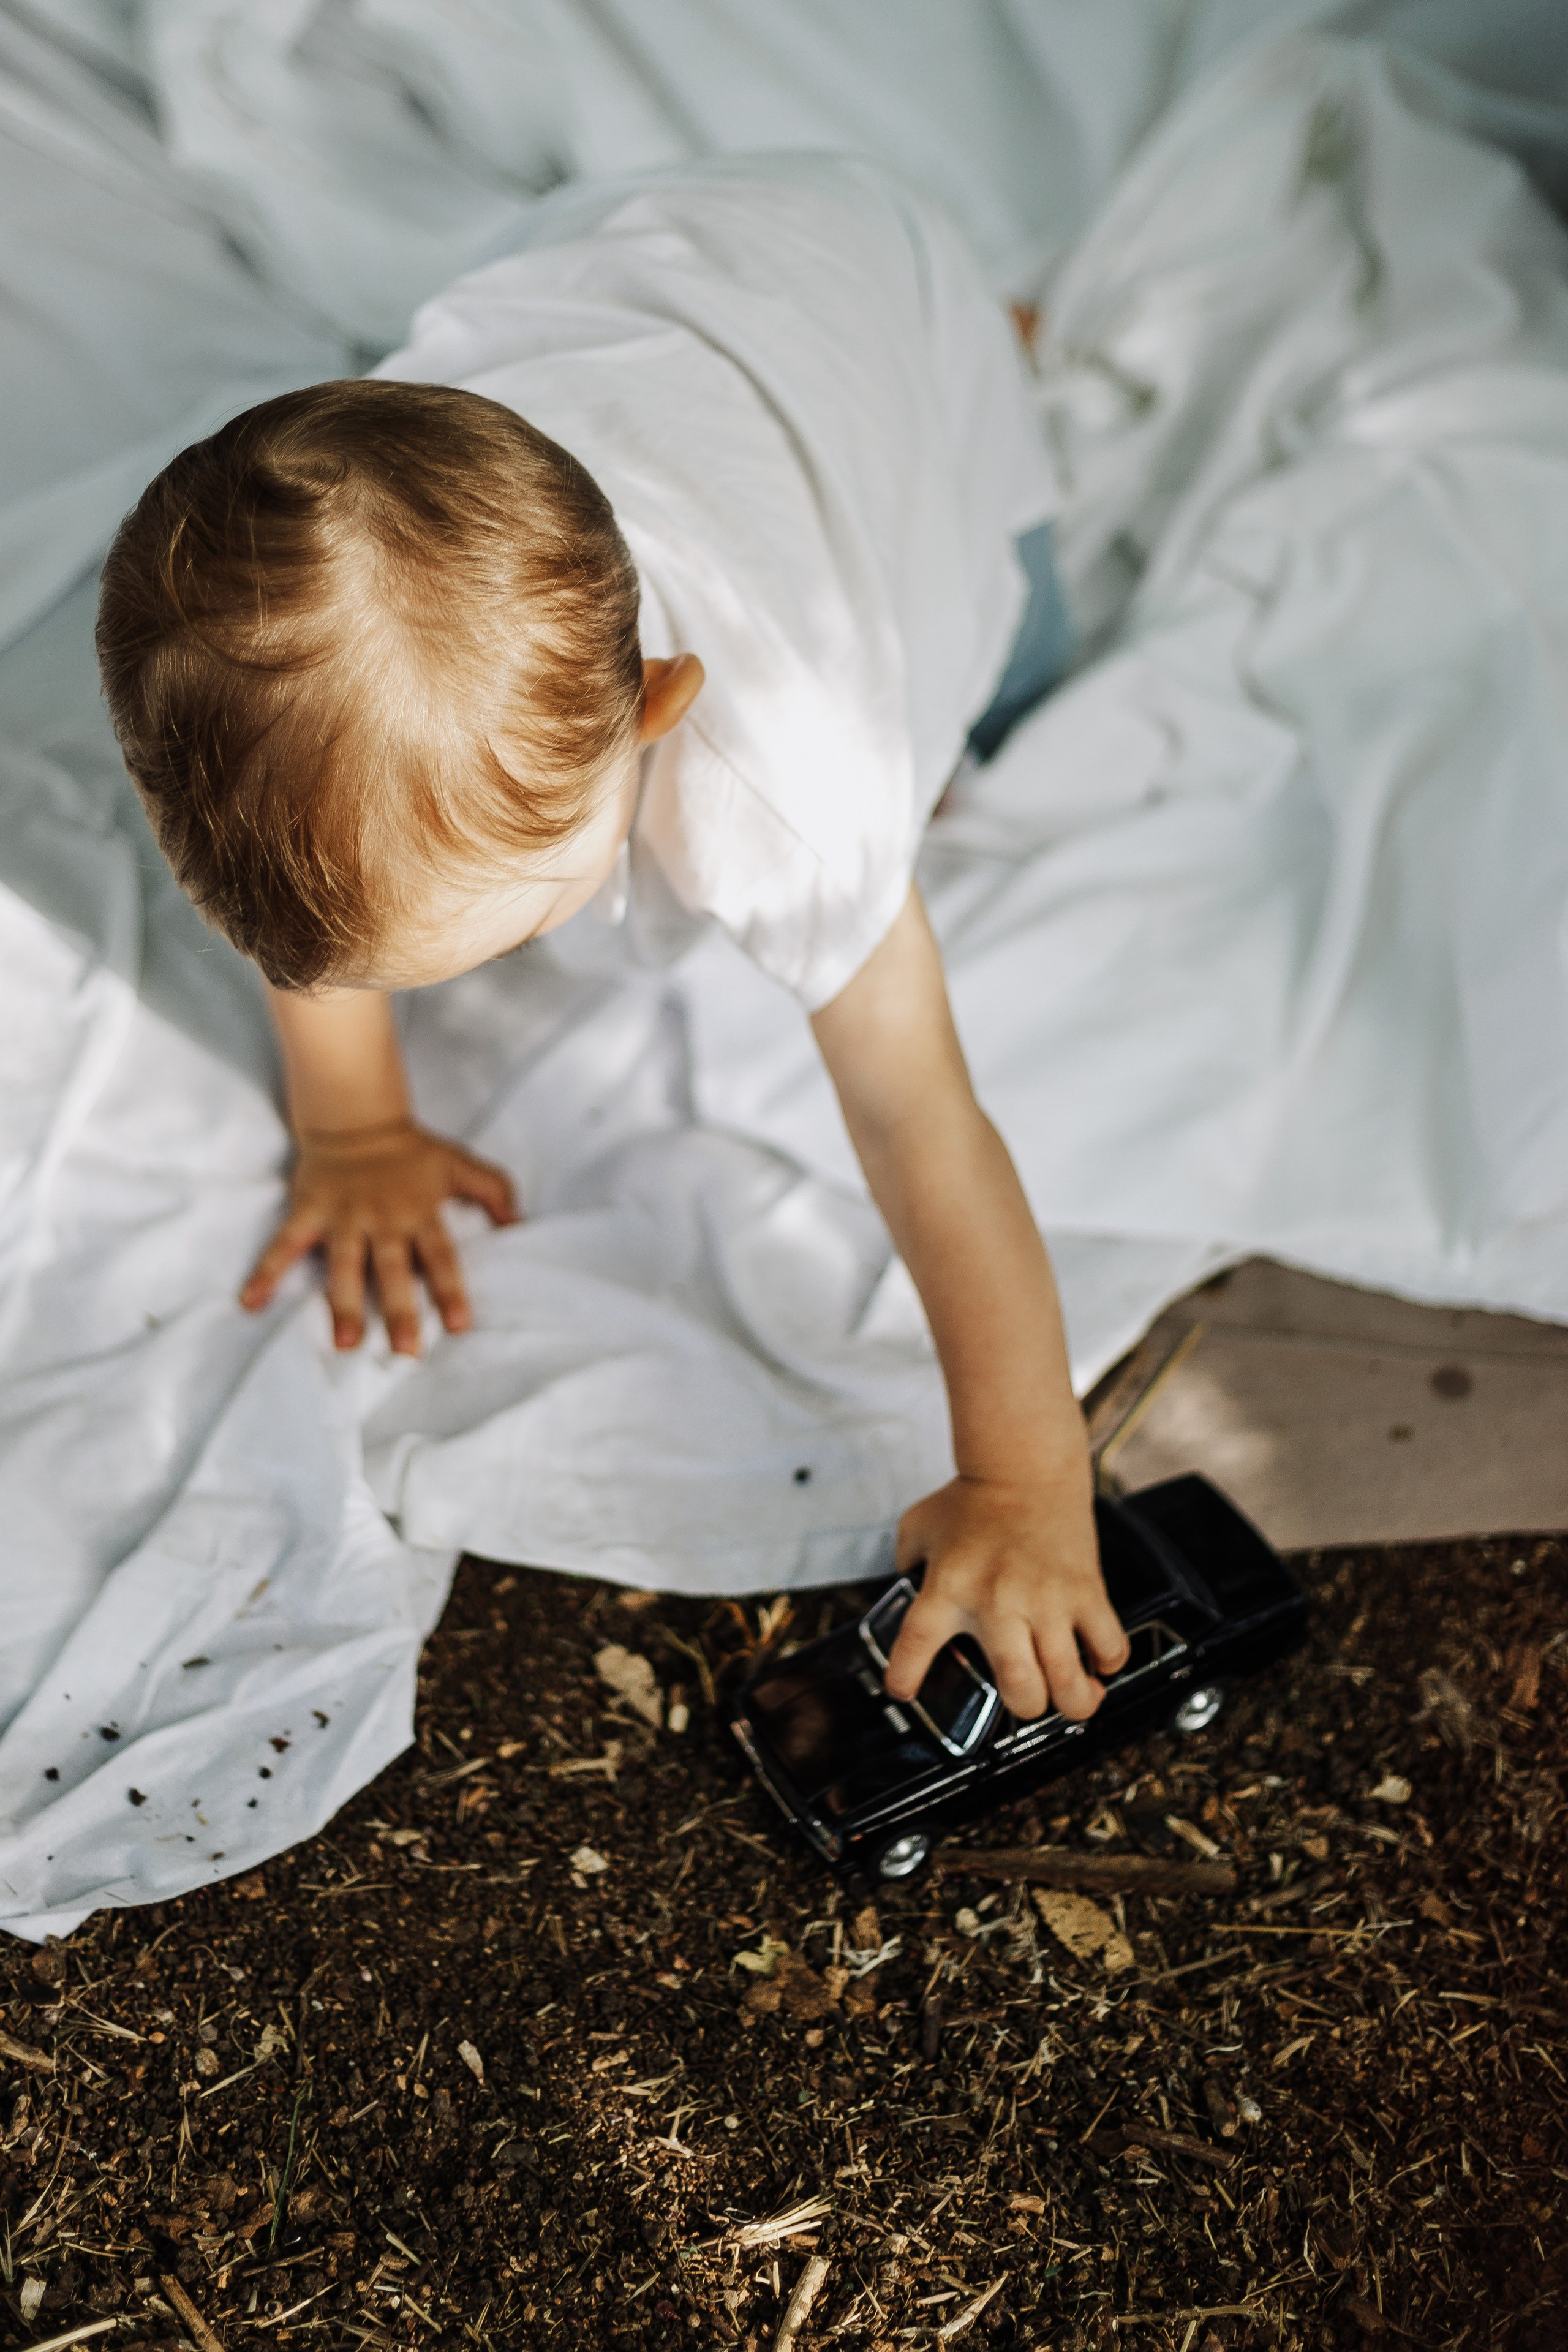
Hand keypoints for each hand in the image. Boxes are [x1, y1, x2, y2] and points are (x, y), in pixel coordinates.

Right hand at [240, 1118, 518, 1354]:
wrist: (356, 1117)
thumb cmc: (411, 1151)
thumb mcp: (459, 1164)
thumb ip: (494, 1190)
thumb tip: (521, 1223)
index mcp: (420, 1213)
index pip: (440, 1256)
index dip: (449, 1289)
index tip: (458, 1324)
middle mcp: (382, 1220)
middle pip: (394, 1270)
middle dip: (401, 1310)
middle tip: (405, 1351)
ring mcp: (343, 1217)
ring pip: (345, 1265)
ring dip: (344, 1303)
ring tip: (345, 1341)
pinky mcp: (309, 1211)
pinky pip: (285, 1244)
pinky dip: (266, 1272)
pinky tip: (250, 1303)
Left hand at [884, 1470, 1128, 1722]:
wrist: (1024, 1465)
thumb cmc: (971, 1499)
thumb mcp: (919, 1529)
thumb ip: (907, 1565)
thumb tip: (903, 1591)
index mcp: (949, 1588)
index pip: (916, 1644)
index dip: (906, 1678)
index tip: (904, 1691)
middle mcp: (998, 1601)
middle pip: (1018, 1686)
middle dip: (1025, 1708)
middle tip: (1027, 1697)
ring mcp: (1047, 1599)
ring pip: (1067, 1678)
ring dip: (1074, 1701)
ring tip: (1074, 1697)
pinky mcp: (1086, 1590)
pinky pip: (1109, 1644)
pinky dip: (1108, 1662)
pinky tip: (1098, 1659)